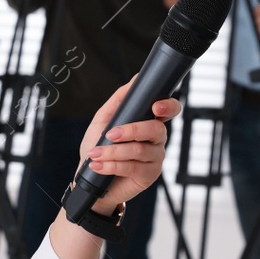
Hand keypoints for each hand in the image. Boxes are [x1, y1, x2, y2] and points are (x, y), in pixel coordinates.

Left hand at [77, 74, 180, 211]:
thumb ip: (119, 100)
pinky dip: (112, 165)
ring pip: (140, 149)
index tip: (156, 107)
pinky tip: (98, 166)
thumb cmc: (98, 147)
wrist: (89, 179)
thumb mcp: (103, 120)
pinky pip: (134, 167)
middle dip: (131, 130)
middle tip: (110, 134)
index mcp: (148, 122)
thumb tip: (136, 79)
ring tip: (95, 154)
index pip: (169, 109)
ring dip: (114, 151)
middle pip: (156, 129)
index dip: (168, 106)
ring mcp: (155, 158)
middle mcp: (156, 139)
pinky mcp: (149, 175)